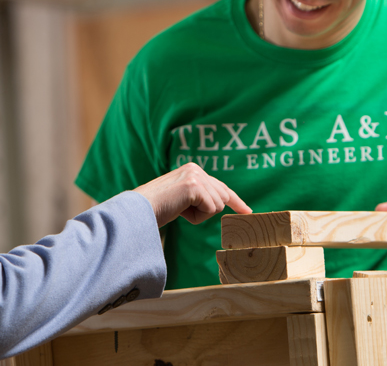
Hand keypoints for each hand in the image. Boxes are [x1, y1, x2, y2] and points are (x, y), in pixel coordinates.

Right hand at [134, 163, 251, 226]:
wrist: (139, 211)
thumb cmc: (157, 209)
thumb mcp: (181, 199)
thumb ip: (199, 196)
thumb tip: (221, 203)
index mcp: (192, 169)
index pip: (220, 186)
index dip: (236, 200)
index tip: (247, 211)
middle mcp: (196, 169)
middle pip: (222, 197)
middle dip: (207, 211)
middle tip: (182, 209)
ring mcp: (195, 176)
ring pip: (217, 206)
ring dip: (199, 215)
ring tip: (178, 209)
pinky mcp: (194, 186)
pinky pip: (210, 210)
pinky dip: (196, 217)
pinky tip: (180, 210)